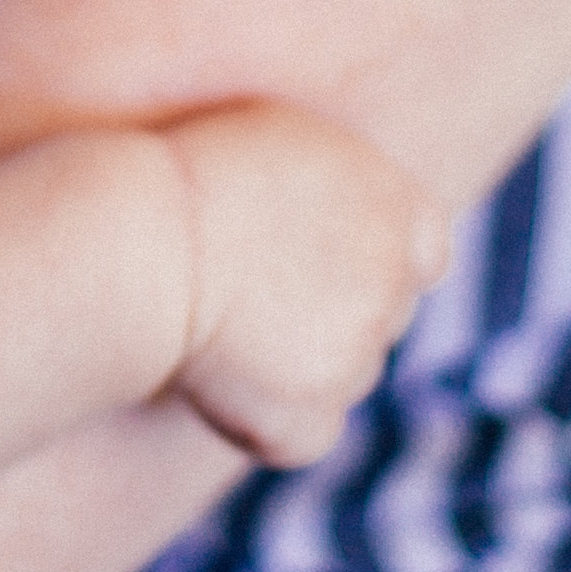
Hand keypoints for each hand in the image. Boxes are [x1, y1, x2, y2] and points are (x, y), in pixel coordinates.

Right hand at [160, 104, 449, 466]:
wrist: (147, 243)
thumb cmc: (199, 172)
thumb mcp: (298, 140)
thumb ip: (350, 185)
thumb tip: (357, 222)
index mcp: (403, 213)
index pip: (423, 255)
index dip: (374, 259)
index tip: (323, 255)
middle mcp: (394, 291)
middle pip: (384, 316)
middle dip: (336, 308)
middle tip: (257, 287)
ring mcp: (355, 363)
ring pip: (343, 373)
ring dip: (302, 361)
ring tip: (225, 320)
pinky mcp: (308, 425)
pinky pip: (302, 431)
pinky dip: (266, 418)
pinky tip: (216, 374)